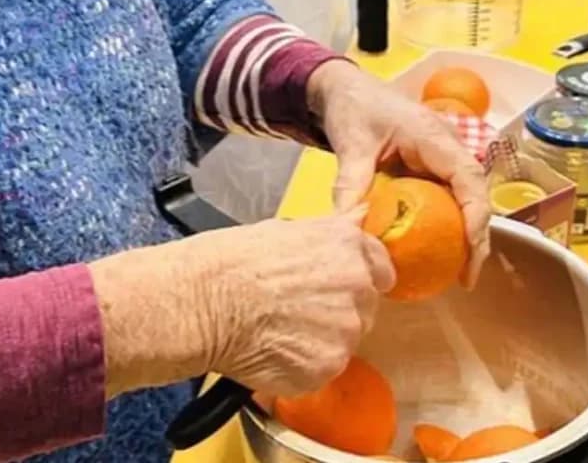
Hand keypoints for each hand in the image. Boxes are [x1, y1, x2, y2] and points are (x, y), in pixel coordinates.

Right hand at [90, 211, 393, 398]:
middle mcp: (357, 285)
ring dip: (321, 339)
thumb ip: (331, 232)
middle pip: (365, 306)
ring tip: (279, 329)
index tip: (342, 285)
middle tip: (298, 308)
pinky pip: (324, 369)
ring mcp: (346, 330)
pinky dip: (303, 365)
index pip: (381, 267)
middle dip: (339, 309)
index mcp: (348, 245)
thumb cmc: (234, 260)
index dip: (360, 277)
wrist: (206, 300)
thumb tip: (358, 217)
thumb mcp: (288, 227)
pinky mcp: (328, 366)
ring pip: (345, 340)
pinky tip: (274, 349)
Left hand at [307, 61, 490, 285]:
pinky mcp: (431, 166)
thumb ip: (350, 184)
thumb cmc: (354, 107)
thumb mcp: (351, 144)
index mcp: (434, 136)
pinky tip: (436, 252)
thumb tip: (347, 228)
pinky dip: (447, 224)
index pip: (469, 178)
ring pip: (466, 197)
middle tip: (467, 278)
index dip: (476, 216)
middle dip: (477, 235)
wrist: (346, 88)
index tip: (471, 252)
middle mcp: (446, 146)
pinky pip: (447, 197)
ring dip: (466, 232)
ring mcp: (441, 156)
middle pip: (475, 193)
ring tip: (459, 274)